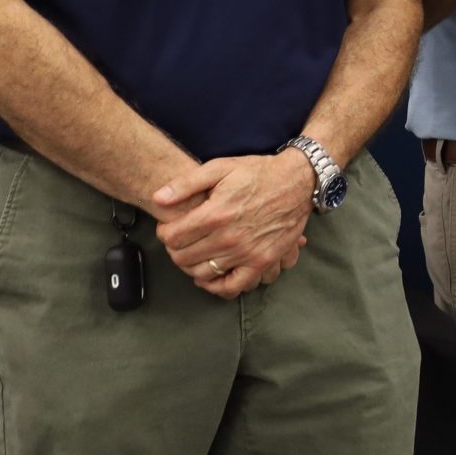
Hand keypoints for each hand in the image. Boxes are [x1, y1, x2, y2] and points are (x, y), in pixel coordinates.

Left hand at [153, 150, 315, 300]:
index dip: (164, 232)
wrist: (297, 182)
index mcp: (215, 214)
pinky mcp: (262, 262)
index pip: (171, 237)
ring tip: (194, 253)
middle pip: (183, 257)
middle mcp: (229, 238)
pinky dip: (216, 287)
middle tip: (182, 239)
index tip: (170, 226)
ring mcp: (247, 253)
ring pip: (202, 273)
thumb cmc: (257, 173)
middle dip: (175, 248)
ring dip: (191, 266)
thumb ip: (186, 183)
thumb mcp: (220, 167)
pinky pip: (232, 287)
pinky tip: (209, 276)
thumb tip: (158, 198)